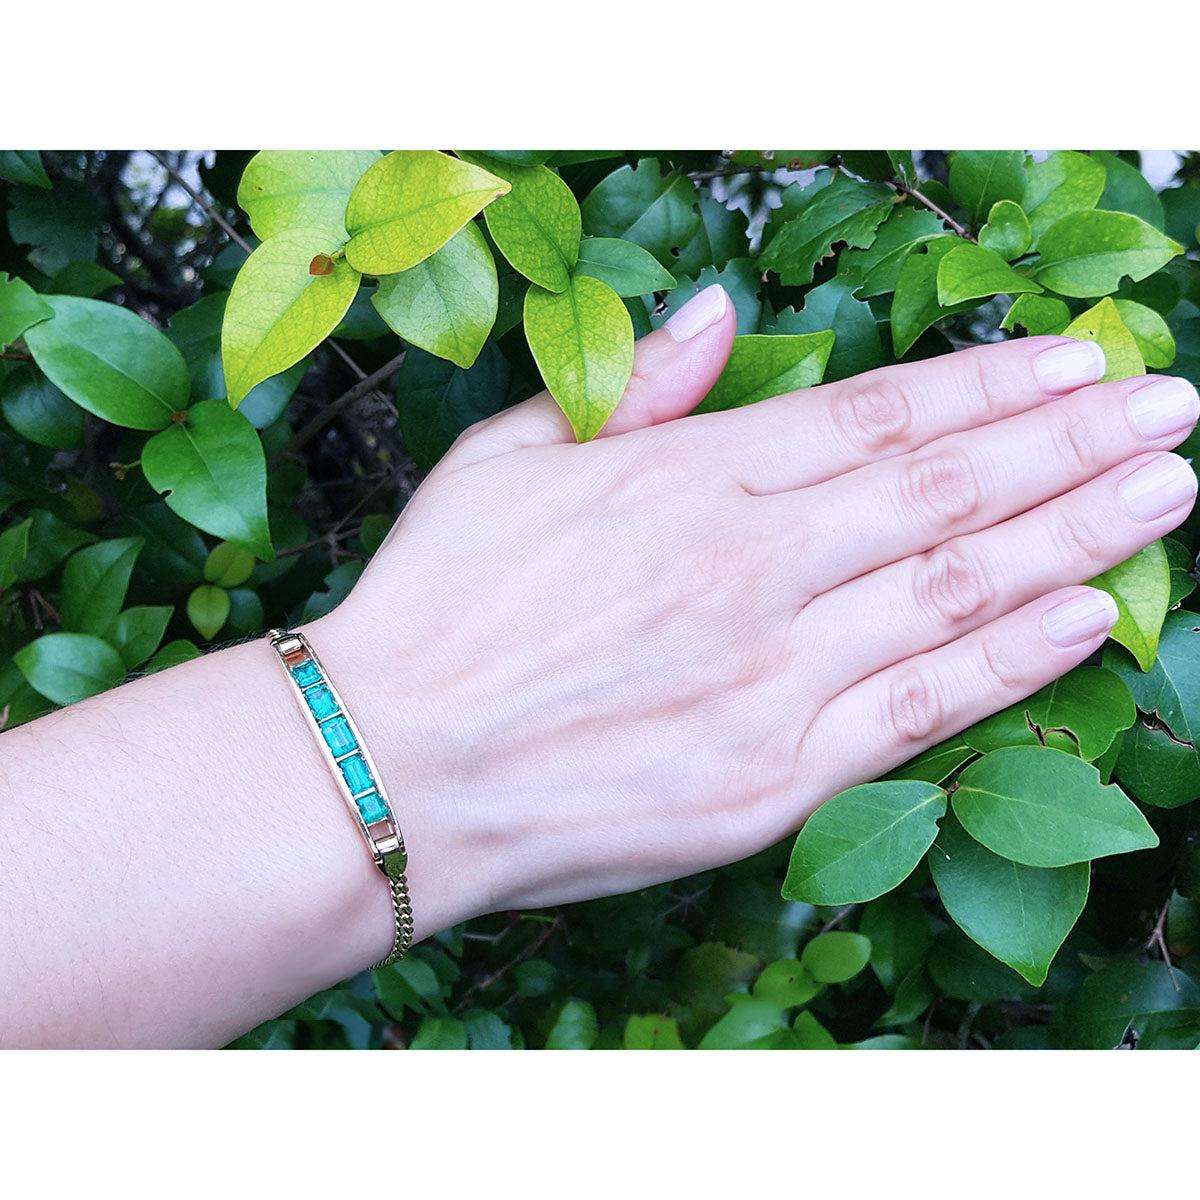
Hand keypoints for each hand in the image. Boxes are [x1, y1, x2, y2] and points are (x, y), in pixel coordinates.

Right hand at [311, 284, 1198, 938]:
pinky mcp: (767, 778)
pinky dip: (1012, 660)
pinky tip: (1090, 616)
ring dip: (1077, 533)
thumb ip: (633, 389)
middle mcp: (746, 569)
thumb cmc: (435, 610)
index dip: (989, 385)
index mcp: (685, 482)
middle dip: (1070, 440)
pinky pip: (919, 710)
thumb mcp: (508, 463)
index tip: (1076, 361)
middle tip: (1168, 406)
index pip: (876, 417)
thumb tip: (723, 315)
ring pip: (955, 589)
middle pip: (944, 490)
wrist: (384, 768)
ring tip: (1166, 490)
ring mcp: (766, 677)